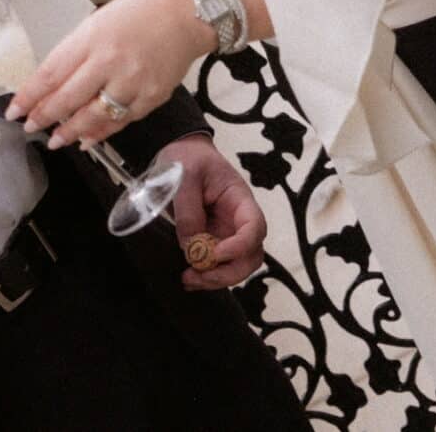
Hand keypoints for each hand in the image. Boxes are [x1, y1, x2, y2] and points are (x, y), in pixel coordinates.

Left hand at [7, 0, 213, 148]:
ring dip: (70, 132)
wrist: (185, 15)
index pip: (50, 74)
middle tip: (30, 128)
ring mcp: (132, 83)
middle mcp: (109, 63)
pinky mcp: (152, 98)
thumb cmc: (136, 14)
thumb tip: (52, 85)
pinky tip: (87, 139)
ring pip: (93, 117)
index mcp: (91, 39)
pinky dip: (101, 133)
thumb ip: (75, 53)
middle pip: (67, 99)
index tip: (14, 111)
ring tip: (55, 140)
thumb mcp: (96, 23)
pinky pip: (121, 122)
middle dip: (44, 117)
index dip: (29, 97)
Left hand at [155, 137, 265, 289]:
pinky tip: (189, 280)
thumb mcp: (185, 176)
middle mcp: (238, 221)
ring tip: (189, 279)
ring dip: (216, 279)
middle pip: (250, 256)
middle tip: (198, 276)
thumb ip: (188, 210)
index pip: (254, 227)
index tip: (216, 254)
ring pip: (236, 266)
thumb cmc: (188, 158)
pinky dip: (206, 277)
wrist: (180, 155)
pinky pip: (217, 265)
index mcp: (240, 200)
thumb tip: (190, 246)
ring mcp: (227, 233)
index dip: (241, 246)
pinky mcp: (213, 241)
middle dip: (228, 272)